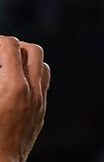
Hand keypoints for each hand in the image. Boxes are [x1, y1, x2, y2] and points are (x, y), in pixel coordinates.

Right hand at [0, 37, 49, 161]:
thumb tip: (1, 72)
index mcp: (14, 87)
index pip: (11, 45)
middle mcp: (33, 93)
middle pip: (33, 51)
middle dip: (12, 46)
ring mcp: (39, 104)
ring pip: (41, 68)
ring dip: (23, 61)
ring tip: (1, 67)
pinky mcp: (39, 115)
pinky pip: (40, 86)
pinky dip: (27, 78)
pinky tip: (6, 87)